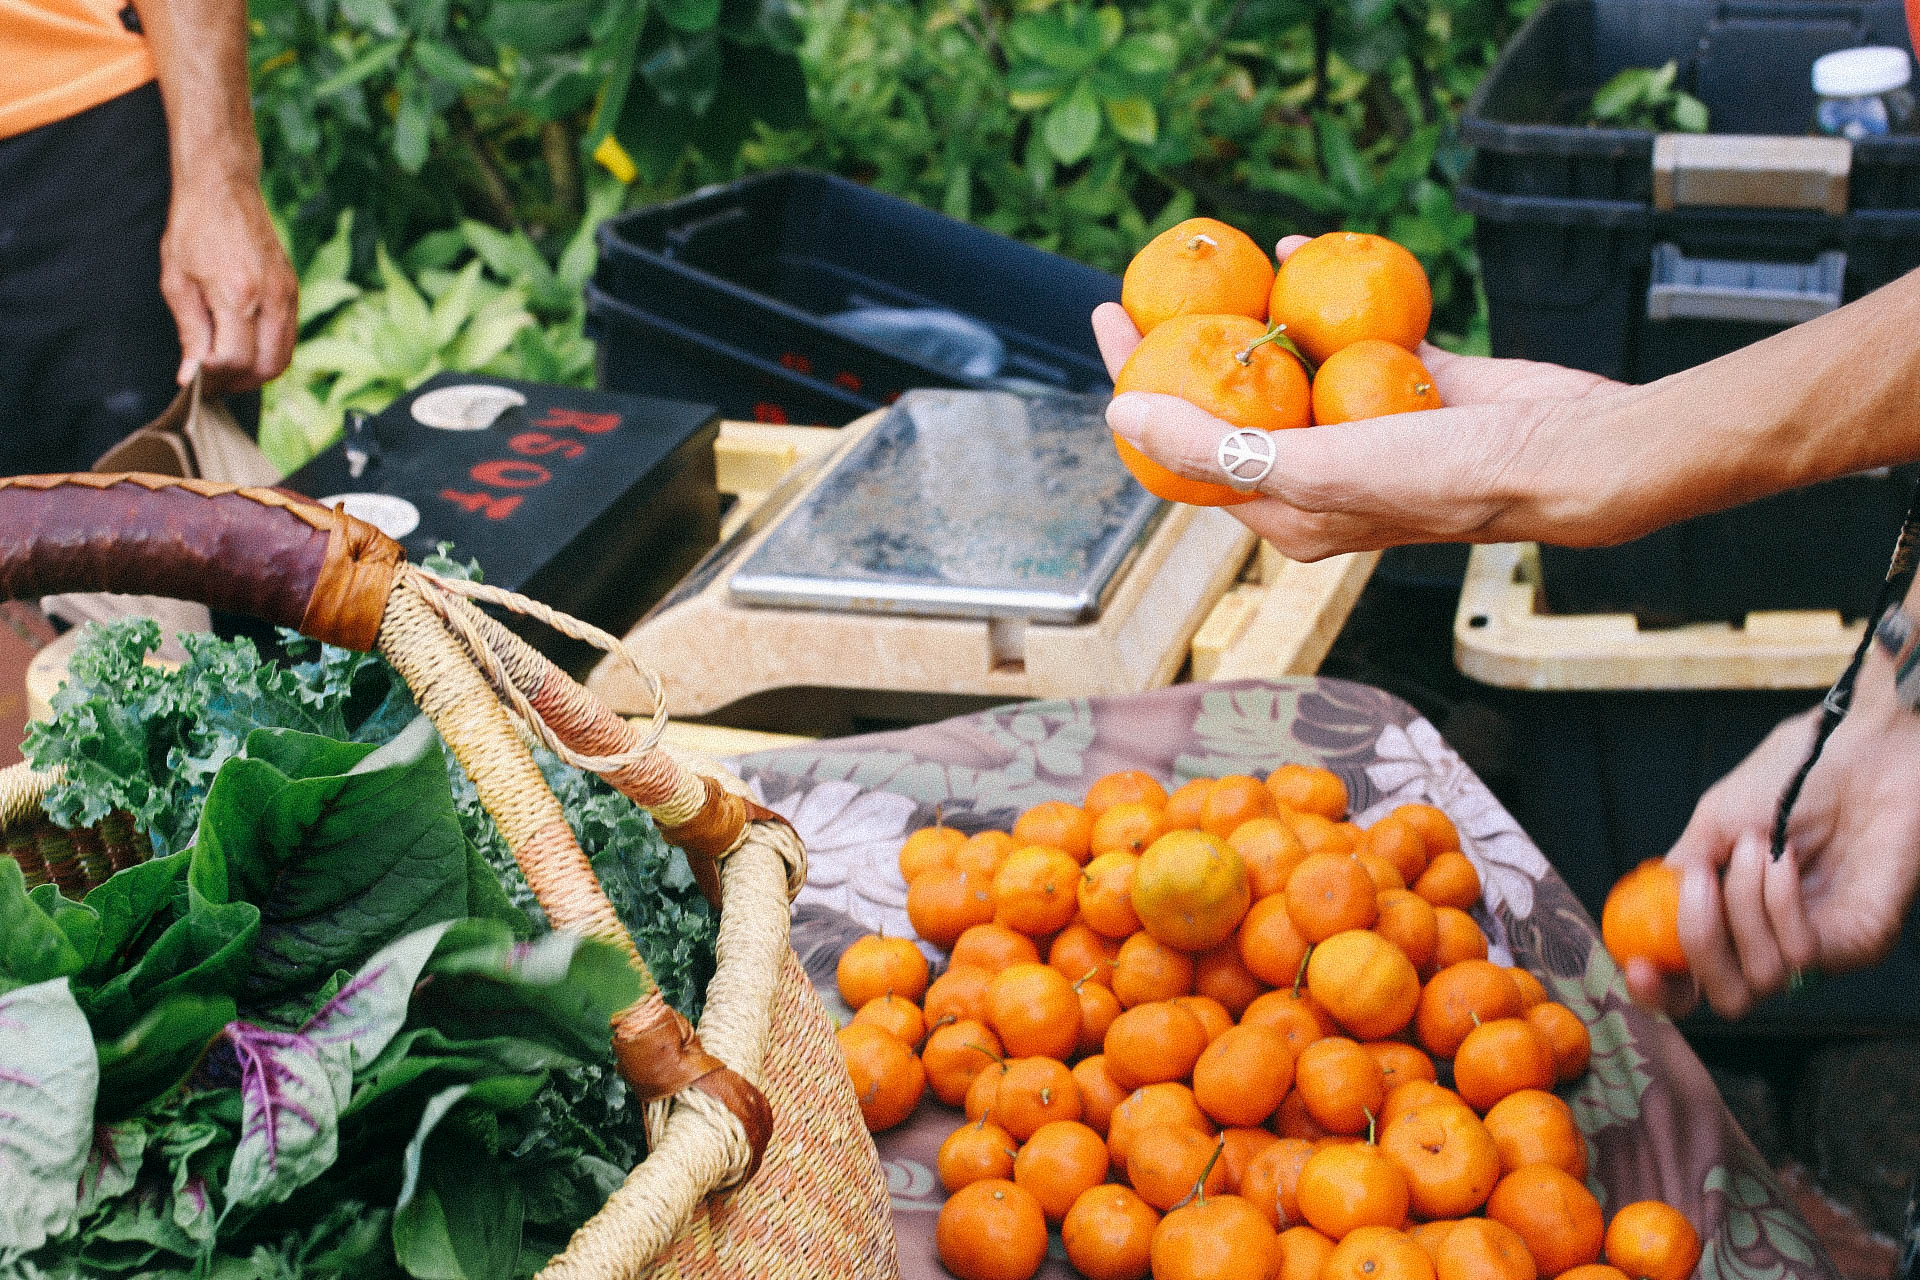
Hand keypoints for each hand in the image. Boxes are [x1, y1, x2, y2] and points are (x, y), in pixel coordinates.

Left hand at [159, 172, 297, 394]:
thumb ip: (189, 332)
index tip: (194, 381)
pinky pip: (287, 337)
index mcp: (236, 294)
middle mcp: (270, 297)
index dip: (213, 378)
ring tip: (227, 370)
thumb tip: (190, 374)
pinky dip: (268, 353)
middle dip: (237, 383)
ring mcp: (286, 294)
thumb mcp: (177, 281)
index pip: (233, 359)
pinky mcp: (292, 290)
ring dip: (255, 373)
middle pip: (265, 367)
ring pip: (282, 357)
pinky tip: (244, 347)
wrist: (222, 187)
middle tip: (212, 383)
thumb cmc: (193, 227)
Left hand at [1092, 235, 1630, 559]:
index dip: (1141, 391)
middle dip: (1184, 346)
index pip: (1190, 453)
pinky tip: (1295, 247)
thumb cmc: (1443, 478)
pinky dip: (1326, 291)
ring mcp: (1371, 430)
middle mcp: (1325, 476)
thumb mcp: (1310, 469)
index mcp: (1291, 514)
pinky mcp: (1419, 386)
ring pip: (1295, 365)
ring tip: (1211, 266)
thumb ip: (1212, 446)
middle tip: (1141, 288)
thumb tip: (1124, 413)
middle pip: (1232, 404)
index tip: (1109, 325)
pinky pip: (1358, 333)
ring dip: (1256, 315)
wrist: (1570, 455)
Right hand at [1625, 640, 1919, 1019]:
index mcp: (1733, 918)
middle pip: (1726, 999)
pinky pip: (1805, 953)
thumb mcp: (1714, 822)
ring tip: (1756, 847)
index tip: (1638, 967)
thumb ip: (1680, 877)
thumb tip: (1642, 926)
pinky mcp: (1859, 941)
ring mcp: (1819, 945)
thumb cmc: (1794, 776)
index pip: (1692, 984)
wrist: (1859, 749)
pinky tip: (1784, 859)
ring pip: (1763, 977)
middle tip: (1700, 887)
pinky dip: (1781, 904)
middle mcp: (1775, 941)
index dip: (1660, 991)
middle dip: (1700, 947)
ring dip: (1745, 905)